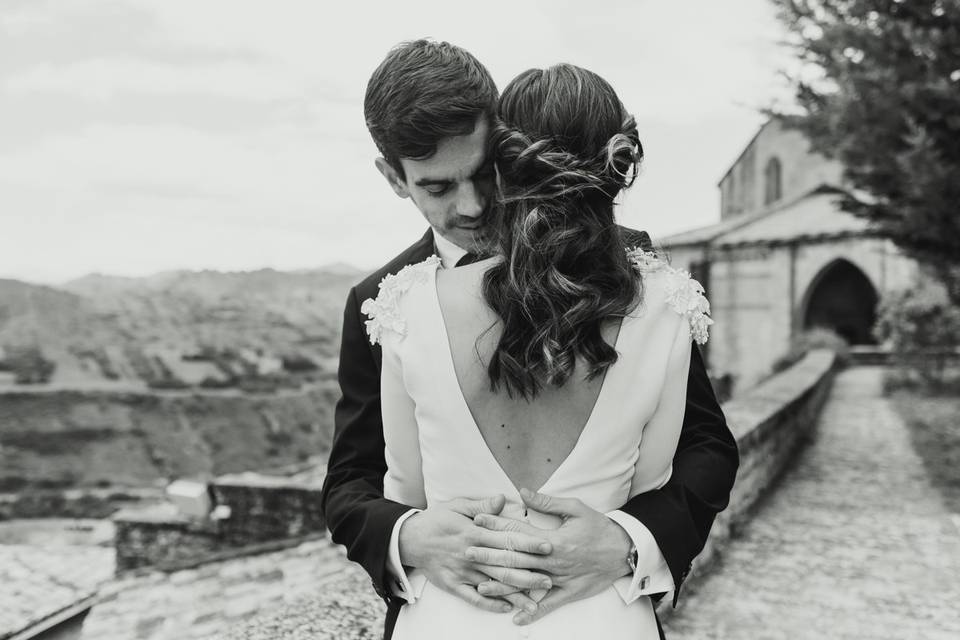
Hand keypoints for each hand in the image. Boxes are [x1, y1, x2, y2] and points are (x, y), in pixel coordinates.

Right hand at [398, 494, 553, 613]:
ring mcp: (462, 572)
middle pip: (504, 566)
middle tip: (550, 580)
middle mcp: (470, 554)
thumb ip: (481, 507)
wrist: (409, 539)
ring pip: (493, 584)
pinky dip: (491, 604)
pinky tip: (507, 608)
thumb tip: (503, 499)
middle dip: (529, 574)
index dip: (528, 544)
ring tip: (534, 603)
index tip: (547, 547)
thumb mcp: (457, 506)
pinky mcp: (453, 585)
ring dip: (514, 594)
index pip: (506, 539)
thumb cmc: (436, 520)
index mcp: (473, 533)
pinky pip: (474, 598)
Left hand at [469, 488, 631, 624]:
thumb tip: (522, 492)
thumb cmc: (599, 526)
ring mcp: (561, 579)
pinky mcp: (570, 593)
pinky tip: (515, 619)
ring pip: (527, 583)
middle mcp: (554, 561)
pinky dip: (532, 613)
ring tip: (480, 586)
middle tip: (467, 551)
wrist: (626, 550)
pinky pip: (549, 605)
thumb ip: (547, 502)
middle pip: (516, 559)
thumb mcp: (575, 508)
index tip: (477, 521)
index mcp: (554, 540)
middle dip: (490, 555)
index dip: (496, 526)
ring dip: (503, 586)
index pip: (518, 532)